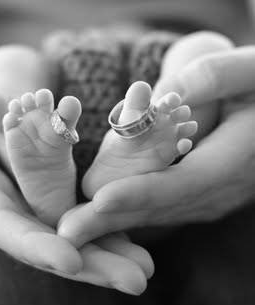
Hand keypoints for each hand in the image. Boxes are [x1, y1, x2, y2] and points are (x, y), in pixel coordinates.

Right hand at [0, 162, 153, 294]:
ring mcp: (42, 204)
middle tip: (137, 280)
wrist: (9, 107)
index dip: (37, 247)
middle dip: (93, 264)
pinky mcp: (63, 193)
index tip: (70, 261)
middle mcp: (19, 209)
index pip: (11, 230)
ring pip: (78, 235)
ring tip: (147, 269)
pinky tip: (137, 243)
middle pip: (54, 244)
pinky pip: (89, 213)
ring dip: (113, 252)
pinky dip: (112, 226)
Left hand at [57, 46, 254, 245]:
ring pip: (157, 213)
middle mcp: (219, 188)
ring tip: (72, 230)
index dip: (141, 193)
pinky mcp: (197, 192)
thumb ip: (214, 77)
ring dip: (114, 222)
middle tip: (67, 232)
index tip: (101, 200)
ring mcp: (208, 195)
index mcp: (234, 159)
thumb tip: (168, 92)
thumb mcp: (249, 72)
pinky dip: (127, 214)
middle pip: (160, 208)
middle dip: (113, 219)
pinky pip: (159, 207)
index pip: (183, 182)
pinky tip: (97, 218)